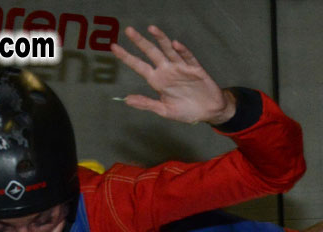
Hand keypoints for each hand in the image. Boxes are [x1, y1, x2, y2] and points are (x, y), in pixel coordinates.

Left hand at [110, 26, 234, 124]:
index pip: (139, 66)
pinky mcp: (195, 68)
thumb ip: (146, 104)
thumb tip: (126, 100)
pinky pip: (187, 57)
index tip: (114, 48)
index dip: (127, 57)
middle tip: (128, 30)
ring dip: (161, 39)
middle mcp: (167, 71)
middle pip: (151, 52)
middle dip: (140, 42)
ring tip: (151, 29)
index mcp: (157, 81)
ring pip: (168, 50)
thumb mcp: (165, 111)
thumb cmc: (186, 111)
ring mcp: (180, 68)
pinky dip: (182, 51)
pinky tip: (175, 44)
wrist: (209, 111)